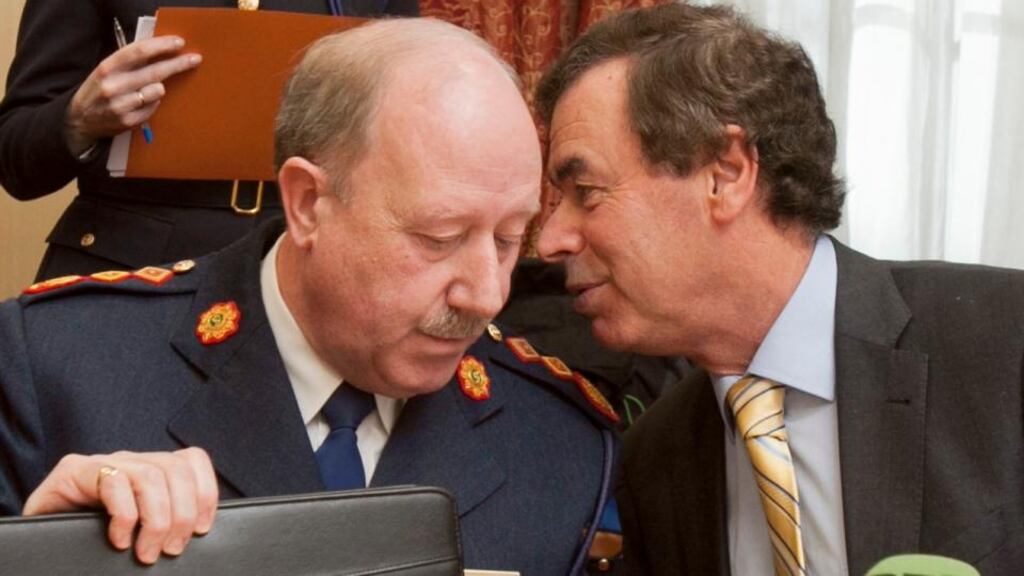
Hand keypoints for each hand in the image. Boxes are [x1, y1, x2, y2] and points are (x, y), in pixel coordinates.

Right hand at [22, 447, 218, 564]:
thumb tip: (198, 533)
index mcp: (151, 468)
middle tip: (171, 550)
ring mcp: (102, 462)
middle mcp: (130, 460)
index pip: (191, 460)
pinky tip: (119, 539)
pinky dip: (124, 516)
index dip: (205, 492)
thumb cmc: (93, 537)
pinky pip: (113, 483)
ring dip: (156, 521)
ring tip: (147, 552)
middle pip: (176, 470)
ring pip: (151, 477)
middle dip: (182, 514)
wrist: (39, 538)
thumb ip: (166, 520)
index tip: (203, 528)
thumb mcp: (141, 527)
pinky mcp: (74, 471)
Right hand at [63, 35, 201, 155]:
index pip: (139, 51)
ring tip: (148, 89)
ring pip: (158, 91)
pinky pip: (154, 107)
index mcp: (107, 67)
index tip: (179, 42)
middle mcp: (113, 85)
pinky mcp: (128, 121)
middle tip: (194, 59)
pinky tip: (141, 103)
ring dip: (159, 88)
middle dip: (178, 64)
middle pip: (155, 71)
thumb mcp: (107, 70)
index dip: (162, 45)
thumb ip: (129, 60)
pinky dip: (152, 103)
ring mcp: (121, 105)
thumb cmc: (98, 90)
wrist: (80, 120)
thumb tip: (159, 49)